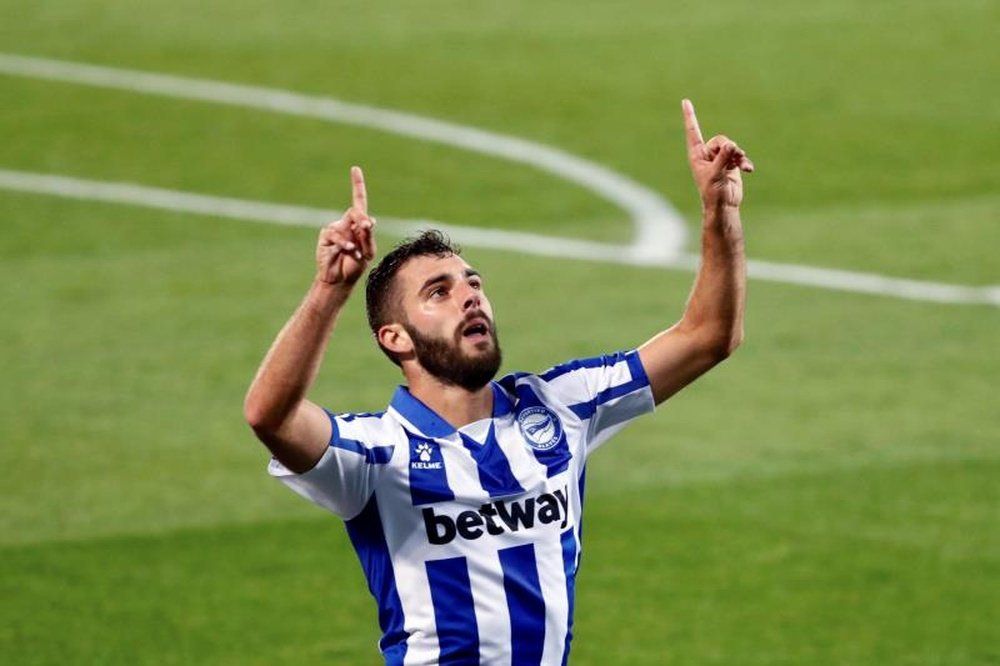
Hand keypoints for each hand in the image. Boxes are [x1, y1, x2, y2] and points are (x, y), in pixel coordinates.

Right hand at [315, 166, 376, 285]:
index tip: (355, 169)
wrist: (340, 280)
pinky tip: (348, 252)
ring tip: (356, 253)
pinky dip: (344, 244)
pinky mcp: (325, 237)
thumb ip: (368, 236)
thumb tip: (369, 220)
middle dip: (362, 221)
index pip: (358, 201)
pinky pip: (335, 235)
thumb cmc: (355, 265)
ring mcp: (334, 229)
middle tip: (366, 229)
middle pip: (355, 212)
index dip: (357, 185)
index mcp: (358, 224)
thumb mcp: (368, 252)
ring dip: (353, 241)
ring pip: (346, 226)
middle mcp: (345, 223)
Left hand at [682, 99, 753, 209]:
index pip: (693, 131)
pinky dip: (744, 161)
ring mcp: (720, 159)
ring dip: (738, 155)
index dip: (690, 116)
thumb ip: (723, 158)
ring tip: (740, 166)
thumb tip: (731, 144)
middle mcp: (707, 154)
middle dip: (729, 148)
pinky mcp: (731, 164)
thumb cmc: (712, 192)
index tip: (685, 101)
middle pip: (721, 139)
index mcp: (697, 155)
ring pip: (732, 147)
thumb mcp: (716, 174)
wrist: (723, 205)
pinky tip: (748, 169)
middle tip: (733, 157)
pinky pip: (740, 155)